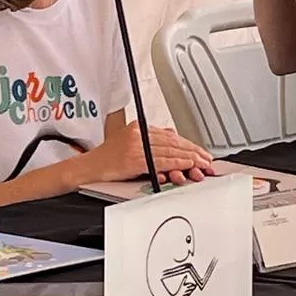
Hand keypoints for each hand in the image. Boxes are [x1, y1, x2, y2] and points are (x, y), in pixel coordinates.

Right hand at [81, 122, 216, 186]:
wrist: (90, 167)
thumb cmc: (108, 158)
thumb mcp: (128, 141)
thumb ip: (148, 140)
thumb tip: (171, 140)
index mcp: (138, 127)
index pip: (169, 135)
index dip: (187, 143)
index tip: (198, 150)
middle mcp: (139, 134)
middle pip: (173, 141)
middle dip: (193, 150)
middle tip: (206, 157)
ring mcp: (137, 146)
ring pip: (171, 151)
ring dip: (189, 158)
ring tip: (201, 163)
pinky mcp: (137, 159)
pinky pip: (163, 161)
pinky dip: (178, 163)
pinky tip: (187, 165)